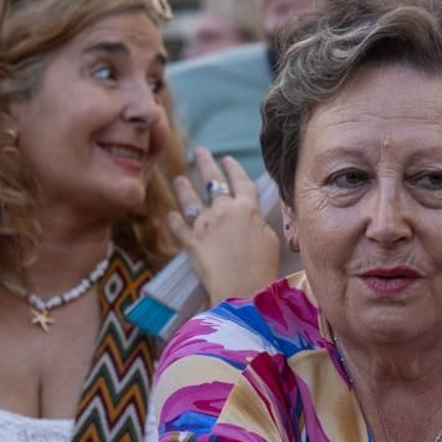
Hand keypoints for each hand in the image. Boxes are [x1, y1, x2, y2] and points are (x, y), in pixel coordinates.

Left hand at [169, 149, 280, 304]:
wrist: (243, 290)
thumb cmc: (263, 267)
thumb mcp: (271, 239)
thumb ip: (258, 222)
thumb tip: (251, 217)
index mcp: (247, 207)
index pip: (240, 181)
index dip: (233, 168)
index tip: (227, 158)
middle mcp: (224, 210)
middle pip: (213, 182)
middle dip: (206, 163)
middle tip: (199, 151)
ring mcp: (205, 225)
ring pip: (191, 201)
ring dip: (184, 188)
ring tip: (178, 178)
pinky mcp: (191, 242)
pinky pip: (179, 228)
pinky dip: (174, 221)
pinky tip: (170, 215)